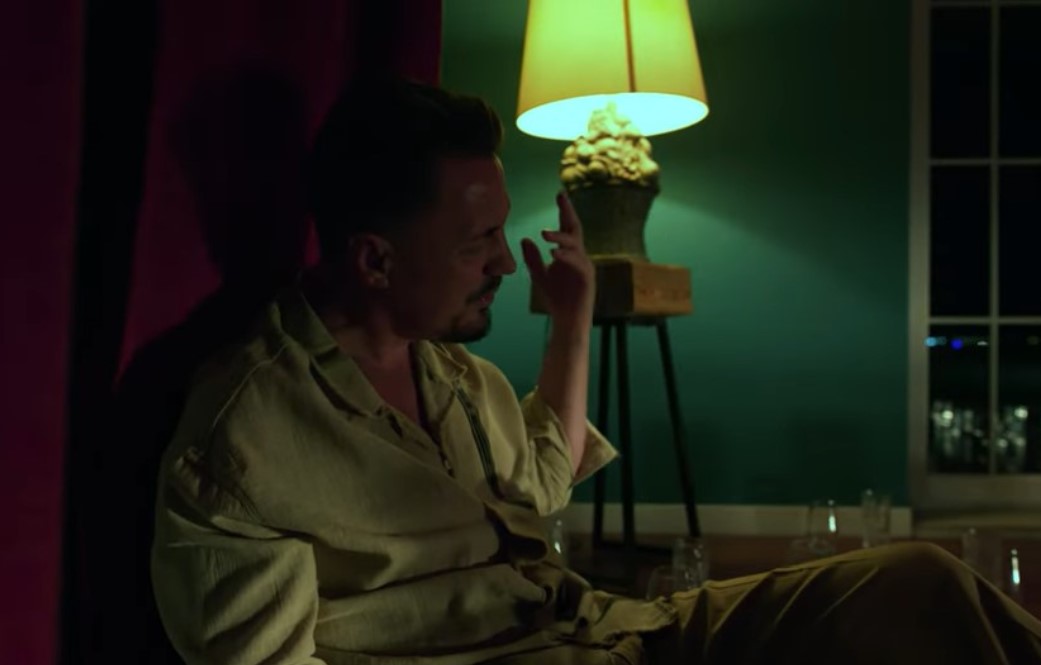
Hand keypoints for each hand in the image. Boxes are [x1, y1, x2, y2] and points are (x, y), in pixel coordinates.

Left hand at [521, 191, 595, 326]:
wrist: (567, 320)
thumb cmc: (556, 297)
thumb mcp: (539, 275)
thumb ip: (532, 258)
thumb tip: (525, 238)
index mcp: (569, 253)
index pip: (567, 227)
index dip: (564, 210)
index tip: (560, 194)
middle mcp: (579, 256)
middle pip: (575, 228)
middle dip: (568, 211)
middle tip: (561, 196)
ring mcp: (585, 266)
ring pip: (575, 245)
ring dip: (560, 238)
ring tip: (544, 234)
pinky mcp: (587, 279)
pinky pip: (578, 263)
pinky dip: (566, 257)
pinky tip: (554, 253)